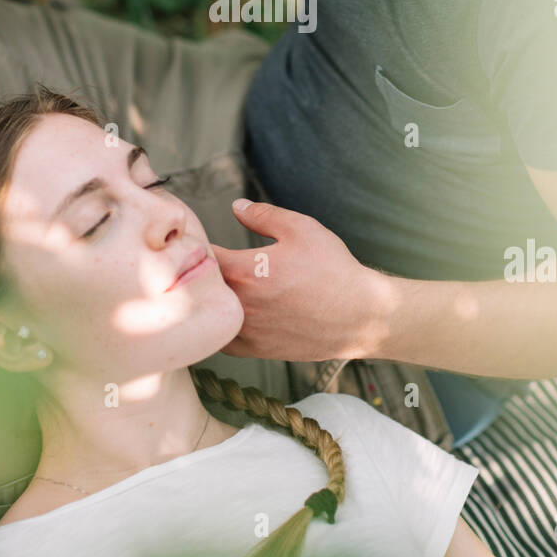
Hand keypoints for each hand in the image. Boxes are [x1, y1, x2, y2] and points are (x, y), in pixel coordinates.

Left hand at [212, 199, 383, 360]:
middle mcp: (238, 305)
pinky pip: (224, 339)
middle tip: (205, 261)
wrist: (359, 316)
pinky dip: (223, 325)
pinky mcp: (255, 351)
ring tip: (221, 287)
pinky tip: (235, 311)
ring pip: (210, 316)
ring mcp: (245, 332)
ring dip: (210, 301)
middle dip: (200, 272)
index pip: (201, 255)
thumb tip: (236, 206)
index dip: (197, 244)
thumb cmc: (332, 269)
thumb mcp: (301, 229)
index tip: (200, 239)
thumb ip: (262, 215)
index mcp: (243, 272)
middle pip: (200, 287)